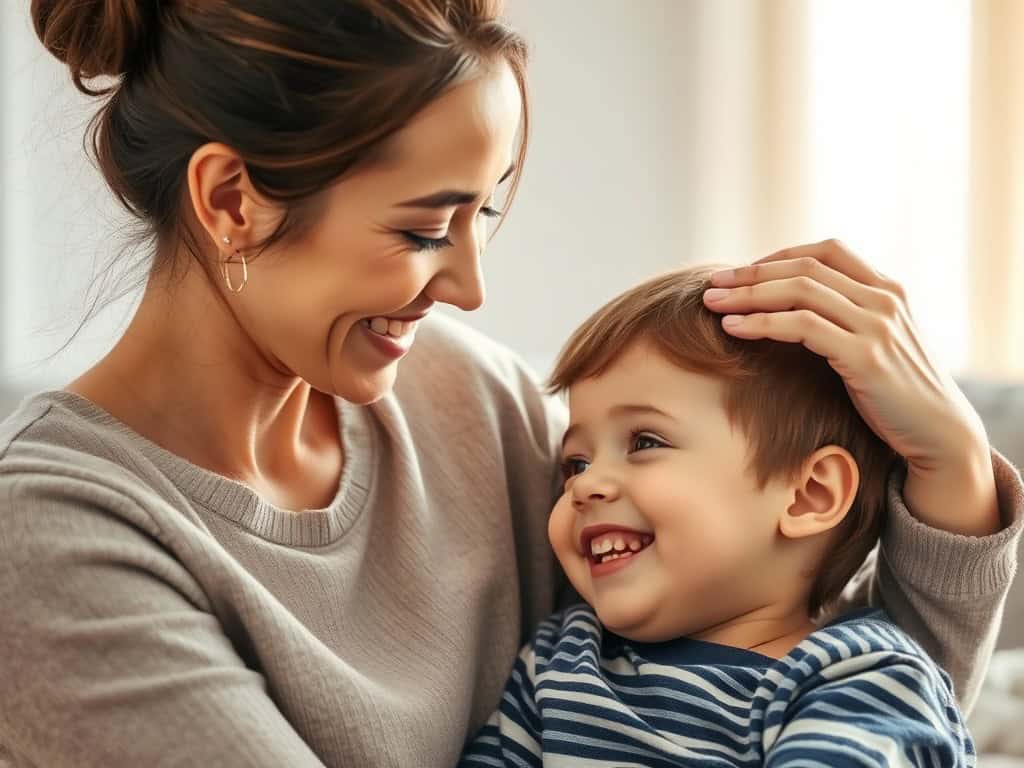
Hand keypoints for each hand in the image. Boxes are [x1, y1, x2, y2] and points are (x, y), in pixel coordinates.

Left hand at [702, 239, 998, 534]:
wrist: (938, 434)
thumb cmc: (896, 394)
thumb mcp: (875, 344)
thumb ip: (846, 320)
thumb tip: (790, 311)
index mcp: (887, 289)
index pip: (826, 251)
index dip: (778, 256)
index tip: (740, 272)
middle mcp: (884, 299)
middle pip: (805, 268)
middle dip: (751, 274)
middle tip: (712, 283)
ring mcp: (877, 325)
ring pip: (800, 292)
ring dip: (748, 295)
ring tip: (711, 303)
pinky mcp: (865, 356)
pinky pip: (802, 327)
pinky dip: (762, 322)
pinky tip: (733, 328)